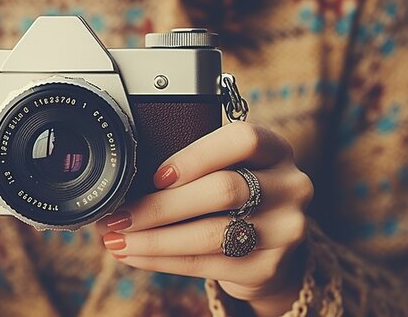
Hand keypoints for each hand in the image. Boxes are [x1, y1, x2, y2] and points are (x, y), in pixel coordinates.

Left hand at [96, 122, 312, 315]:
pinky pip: (205, 264)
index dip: (197, 155)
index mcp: (276, 150)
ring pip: (210, 234)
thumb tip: (127, 180)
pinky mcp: (267, 267)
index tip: (156, 175)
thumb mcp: (230, 167)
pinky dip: (161, 260)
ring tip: (117, 238)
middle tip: (119, 214)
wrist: (271, 249)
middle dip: (160, 206)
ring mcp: (284, 230)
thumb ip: (196, 165)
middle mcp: (290, 187)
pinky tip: (134, 254)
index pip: (243, 140)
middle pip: (223, 190)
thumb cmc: (237, 197)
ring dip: (153, 239)